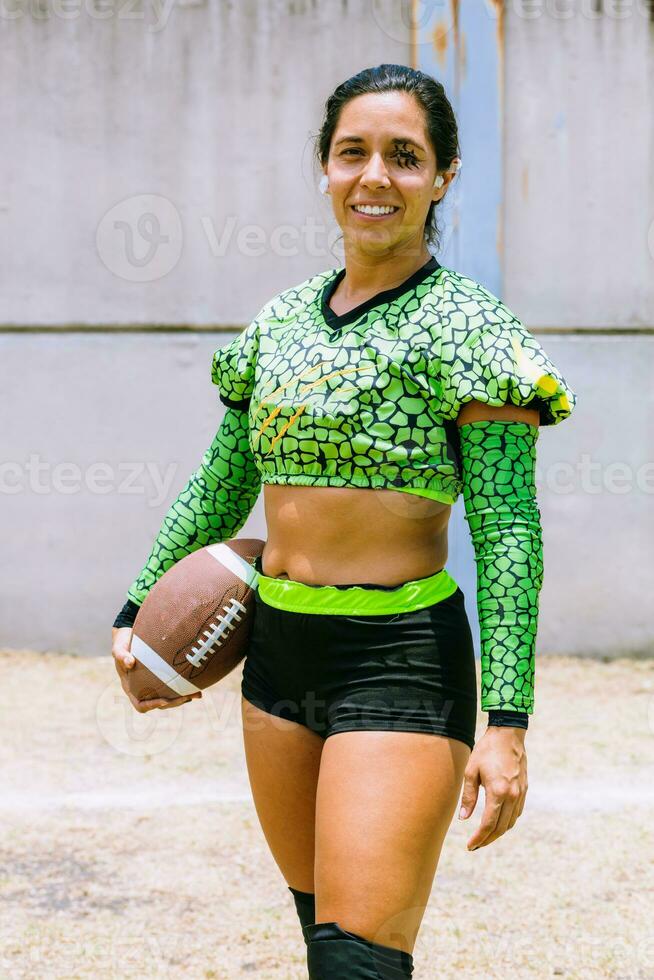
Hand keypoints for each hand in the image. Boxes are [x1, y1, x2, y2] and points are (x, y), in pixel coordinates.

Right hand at [111, 626, 201, 712]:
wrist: (130, 636)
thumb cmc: (123, 643)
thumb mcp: (119, 648)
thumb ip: (122, 656)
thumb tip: (130, 662)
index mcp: (131, 688)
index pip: (141, 705)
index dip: (152, 706)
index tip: (165, 700)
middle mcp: (143, 690)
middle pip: (160, 704)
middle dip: (175, 702)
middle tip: (189, 697)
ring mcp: (154, 684)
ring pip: (170, 697)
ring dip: (184, 697)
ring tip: (198, 694)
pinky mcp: (163, 677)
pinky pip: (174, 686)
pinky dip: (184, 687)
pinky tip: (196, 684)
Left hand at [458, 726, 526, 850]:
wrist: (508, 735)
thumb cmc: (486, 751)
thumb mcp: (471, 771)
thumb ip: (469, 796)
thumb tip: (464, 818)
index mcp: (498, 792)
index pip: (489, 824)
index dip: (479, 838)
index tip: (470, 845)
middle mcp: (512, 796)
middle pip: (501, 828)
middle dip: (488, 840)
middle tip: (476, 845)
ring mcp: (521, 794)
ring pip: (510, 823)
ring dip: (498, 833)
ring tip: (485, 836)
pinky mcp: (524, 790)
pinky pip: (517, 813)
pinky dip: (507, 822)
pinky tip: (498, 822)